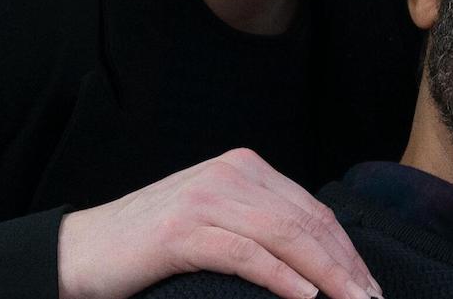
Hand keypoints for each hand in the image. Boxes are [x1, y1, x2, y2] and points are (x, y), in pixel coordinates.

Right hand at [57, 148, 381, 298]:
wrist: (83, 251)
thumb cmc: (151, 245)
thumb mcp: (216, 221)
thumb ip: (260, 224)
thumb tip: (317, 259)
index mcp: (243, 168)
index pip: (312, 210)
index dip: (346, 250)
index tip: (369, 285)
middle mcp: (230, 173)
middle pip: (305, 222)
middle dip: (345, 267)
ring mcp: (206, 198)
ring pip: (284, 236)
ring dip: (327, 276)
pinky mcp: (182, 229)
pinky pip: (246, 253)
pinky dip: (282, 277)